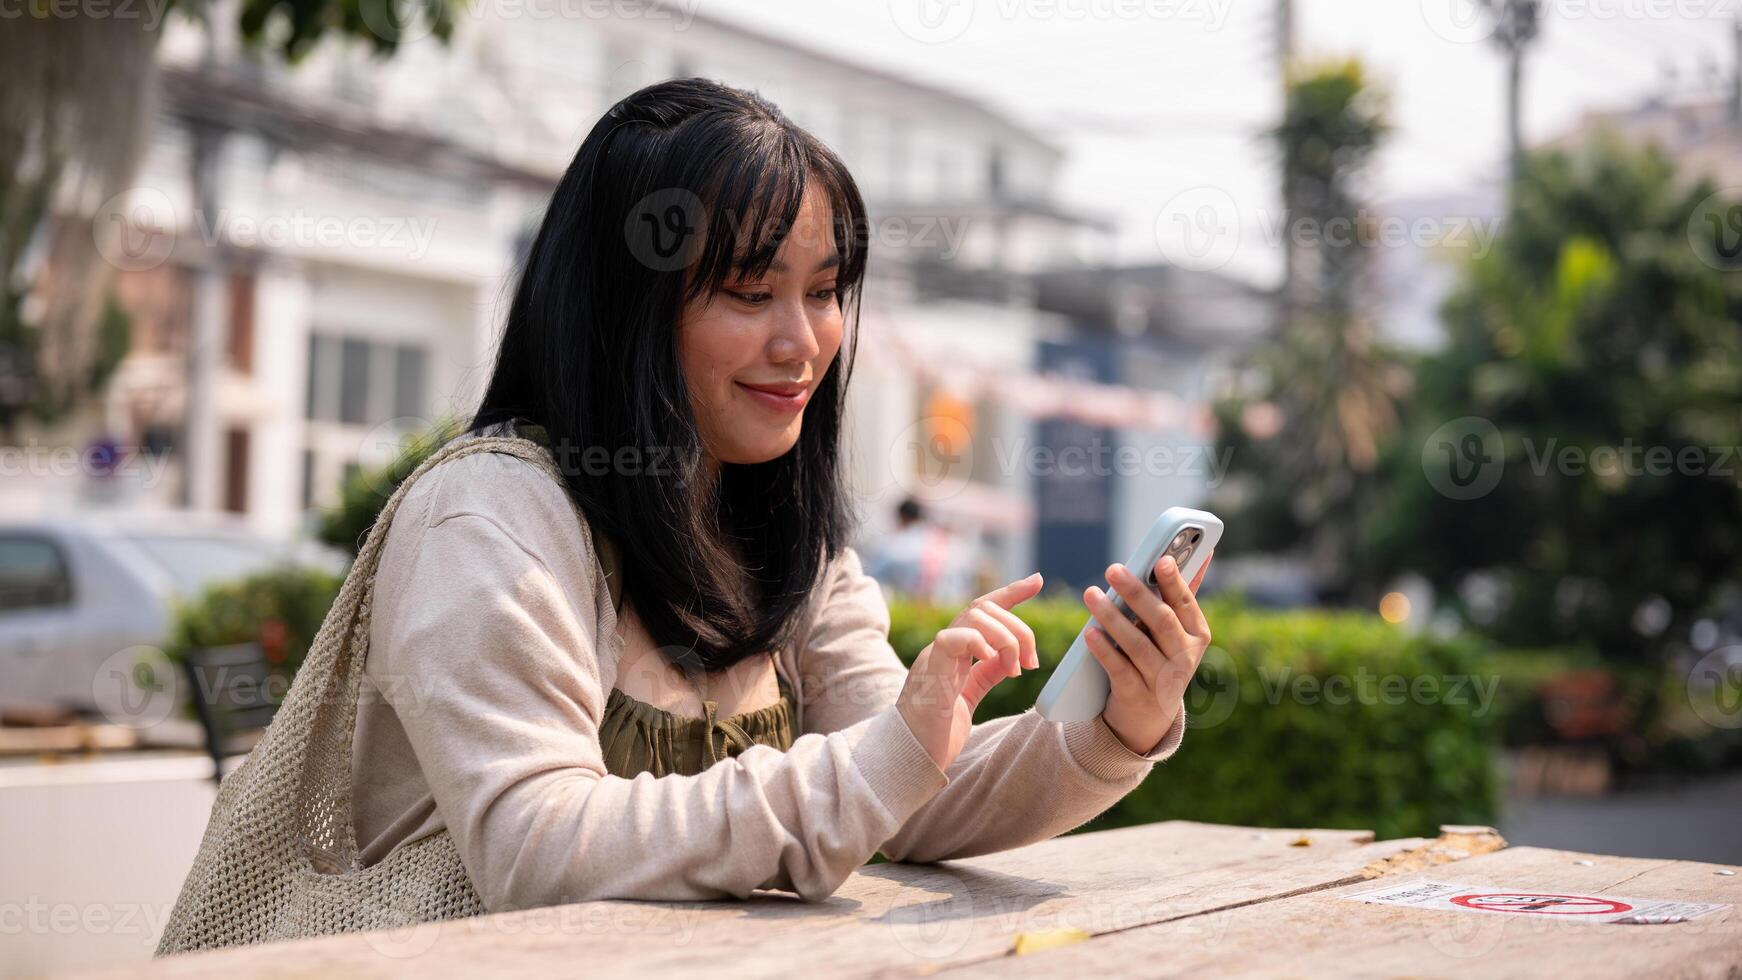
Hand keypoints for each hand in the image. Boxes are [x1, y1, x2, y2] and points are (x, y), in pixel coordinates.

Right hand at [897, 573, 1043, 770]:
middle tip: (1031, 663)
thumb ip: (986, 674)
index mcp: (953, 653)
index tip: (1036, 580)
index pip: (982, 610)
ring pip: (973, 617)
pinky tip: (996, 665)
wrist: (910, 760)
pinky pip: (953, 639)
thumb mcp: (969, 697)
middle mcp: (942, 648)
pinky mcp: (929, 670)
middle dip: (1018, 628)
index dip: (1010, 593)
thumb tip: (1010, 657)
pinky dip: (980, 644)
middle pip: (983, 609)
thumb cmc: (935, 735)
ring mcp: (933, 656)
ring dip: (1005, 638)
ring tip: (1015, 670)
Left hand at [1082, 551, 1212, 754]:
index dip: (1173, 581)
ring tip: (1090, 594)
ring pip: (1137, 644)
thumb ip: (1183, 593)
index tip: (1159, 560)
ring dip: (1112, 617)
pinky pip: (1119, 670)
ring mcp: (1162, 680)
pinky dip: (1104, 650)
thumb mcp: (1177, 630)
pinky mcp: (1138, 696)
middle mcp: (1184, 658)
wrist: (1149, 718)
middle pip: (1161, 621)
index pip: (1185, 603)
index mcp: (1197, 635)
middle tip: (1113, 569)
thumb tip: (1206, 551)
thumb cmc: (1161, 658)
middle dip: (1137, 593)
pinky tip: (1089, 633)